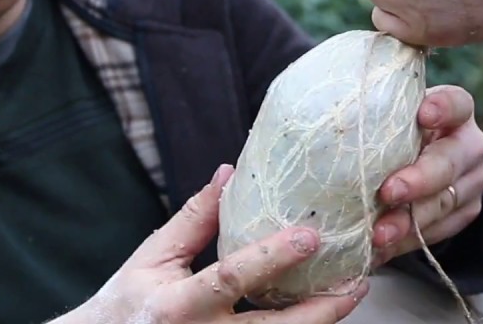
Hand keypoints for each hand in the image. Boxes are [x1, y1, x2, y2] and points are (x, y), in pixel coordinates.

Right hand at [60, 165, 367, 322]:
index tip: (310, 236)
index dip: (273, 257)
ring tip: (352, 294)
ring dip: (319, 323)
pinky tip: (322, 314)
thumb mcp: (152, 258)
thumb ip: (194, 219)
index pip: (232, 278)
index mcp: (179, 305)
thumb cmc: (124, 305)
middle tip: (358, 283)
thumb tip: (230, 173)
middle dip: (320, 310)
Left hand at [369, 85, 482, 267]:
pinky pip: (439, 230)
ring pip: (443, 203)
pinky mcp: (467, 211)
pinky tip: (382, 248)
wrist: (426, 161)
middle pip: (448, 162)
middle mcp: (470, 145)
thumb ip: (374, 115)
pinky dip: (408, 240)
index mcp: (455, 111)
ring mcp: (472, 181)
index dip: (443, 108)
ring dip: (408, 221)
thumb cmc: (398, 131)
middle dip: (418, 179)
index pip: (456, 103)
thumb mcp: (393, 116)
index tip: (423, 115)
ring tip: (378, 235)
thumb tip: (319, 117)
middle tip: (388, 192)